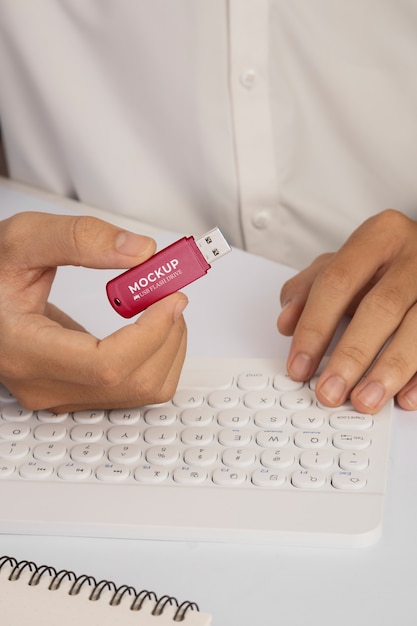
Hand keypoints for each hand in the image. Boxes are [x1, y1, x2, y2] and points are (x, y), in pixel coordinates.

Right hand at [0, 212, 187, 411]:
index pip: (106, 365)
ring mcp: (60, 394)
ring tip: (161, 306)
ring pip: (143, 391)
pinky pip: (135, 388)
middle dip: (168, 334)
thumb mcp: (24, 239)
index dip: (151, 333)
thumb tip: (139, 252)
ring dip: (168, 346)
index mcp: (25, 350)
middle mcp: (44, 384)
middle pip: (134, 382)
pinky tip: (150, 325)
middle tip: (170, 292)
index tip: (170, 298)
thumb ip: (81, 238)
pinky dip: (157, 356)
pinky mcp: (76, 392)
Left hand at [278, 209, 416, 412]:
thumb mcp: (342, 263)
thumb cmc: (383, 263)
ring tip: (365, 400)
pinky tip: (405, 397)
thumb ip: (308, 289)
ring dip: (389, 370)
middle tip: (330, 391)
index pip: (337, 281)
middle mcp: (414, 256)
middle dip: (351, 355)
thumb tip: (286, 323)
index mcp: (378, 237)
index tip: (299, 365)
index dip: (314, 327)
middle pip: (380, 307)